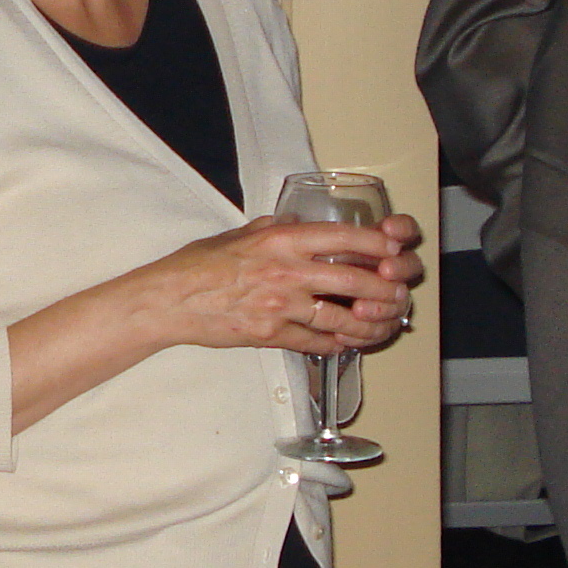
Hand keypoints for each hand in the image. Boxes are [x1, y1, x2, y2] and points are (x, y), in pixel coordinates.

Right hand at [142, 212, 422, 355]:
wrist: (170, 300)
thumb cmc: (199, 264)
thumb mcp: (241, 234)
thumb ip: (274, 228)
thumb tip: (298, 223)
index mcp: (282, 240)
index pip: (344, 237)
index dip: (377, 245)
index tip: (394, 251)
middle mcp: (287, 271)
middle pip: (353, 280)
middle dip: (384, 289)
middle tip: (398, 294)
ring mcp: (280, 305)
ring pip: (340, 317)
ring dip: (367, 324)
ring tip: (381, 326)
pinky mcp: (271, 335)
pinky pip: (315, 342)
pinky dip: (336, 344)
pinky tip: (346, 343)